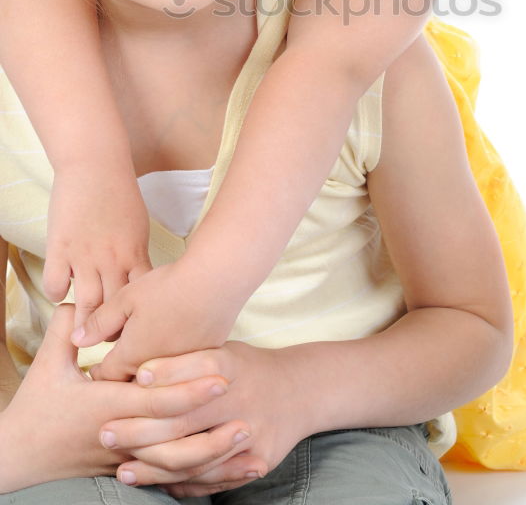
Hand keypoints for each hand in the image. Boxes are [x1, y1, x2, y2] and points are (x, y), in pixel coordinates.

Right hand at [0, 305, 237, 493]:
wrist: (19, 456)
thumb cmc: (36, 408)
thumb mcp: (49, 366)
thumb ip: (67, 332)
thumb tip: (77, 303)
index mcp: (107, 408)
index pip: (156, 401)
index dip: (189, 390)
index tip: (221, 378)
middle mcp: (121, 439)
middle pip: (174, 438)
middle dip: (211, 429)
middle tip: (246, 415)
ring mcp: (126, 460)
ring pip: (176, 466)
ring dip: (213, 455)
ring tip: (246, 439)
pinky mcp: (128, 472)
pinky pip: (170, 479)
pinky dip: (200, 477)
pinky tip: (227, 470)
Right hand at [43, 167, 151, 327]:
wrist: (95, 166)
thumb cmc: (120, 195)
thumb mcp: (139, 228)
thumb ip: (138, 257)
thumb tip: (141, 283)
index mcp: (135, 254)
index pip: (140, 300)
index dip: (138, 319)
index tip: (134, 331)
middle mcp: (112, 260)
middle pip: (114, 309)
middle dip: (110, 330)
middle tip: (104, 341)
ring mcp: (85, 256)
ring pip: (86, 305)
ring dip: (83, 322)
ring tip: (81, 331)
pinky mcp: (60, 249)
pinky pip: (56, 286)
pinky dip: (58, 294)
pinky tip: (61, 292)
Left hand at [73, 259, 234, 380]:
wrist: (218, 281)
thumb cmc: (170, 286)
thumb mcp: (126, 298)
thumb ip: (99, 322)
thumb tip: (78, 340)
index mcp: (131, 356)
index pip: (106, 378)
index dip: (99, 373)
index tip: (98, 366)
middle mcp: (156, 372)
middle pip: (132, 386)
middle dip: (124, 378)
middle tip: (121, 365)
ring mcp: (183, 371)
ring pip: (160, 383)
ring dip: (153, 376)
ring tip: (150, 358)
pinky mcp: (205, 363)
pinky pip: (185, 375)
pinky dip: (178, 369)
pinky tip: (179, 346)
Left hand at [100, 342, 309, 494]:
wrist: (300, 390)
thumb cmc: (246, 367)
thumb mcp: (222, 349)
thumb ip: (186, 360)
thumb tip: (135, 370)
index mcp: (231, 363)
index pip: (194, 368)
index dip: (162, 375)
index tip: (127, 380)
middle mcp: (242, 397)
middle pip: (185, 420)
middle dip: (140, 430)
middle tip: (106, 433)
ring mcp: (252, 431)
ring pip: (195, 457)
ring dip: (155, 466)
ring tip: (122, 469)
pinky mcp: (259, 458)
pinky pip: (213, 478)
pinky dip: (181, 482)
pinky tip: (156, 482)